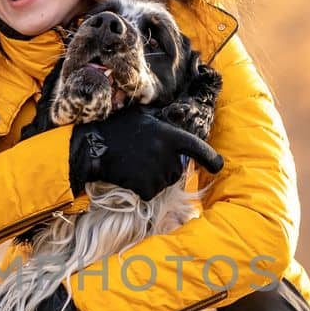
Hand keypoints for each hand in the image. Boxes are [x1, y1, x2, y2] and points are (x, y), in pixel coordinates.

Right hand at [69, 104, 222, 201]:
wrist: (92, 143)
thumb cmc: (116, 126)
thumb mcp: (144, 117)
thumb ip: (162, 124)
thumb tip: (177, 118)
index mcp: (170, 136)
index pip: (198, 149)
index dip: (211, 159)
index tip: (217, 166)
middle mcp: (168, 155)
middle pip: (176, 170)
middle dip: (164, 167)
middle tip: (143, 157)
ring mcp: (157, 173)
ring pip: (162, 183)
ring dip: (151, 178)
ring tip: (133, 164)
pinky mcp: (145, 188)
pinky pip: (149, 193)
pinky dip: (140, 189)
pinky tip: (127, 176)